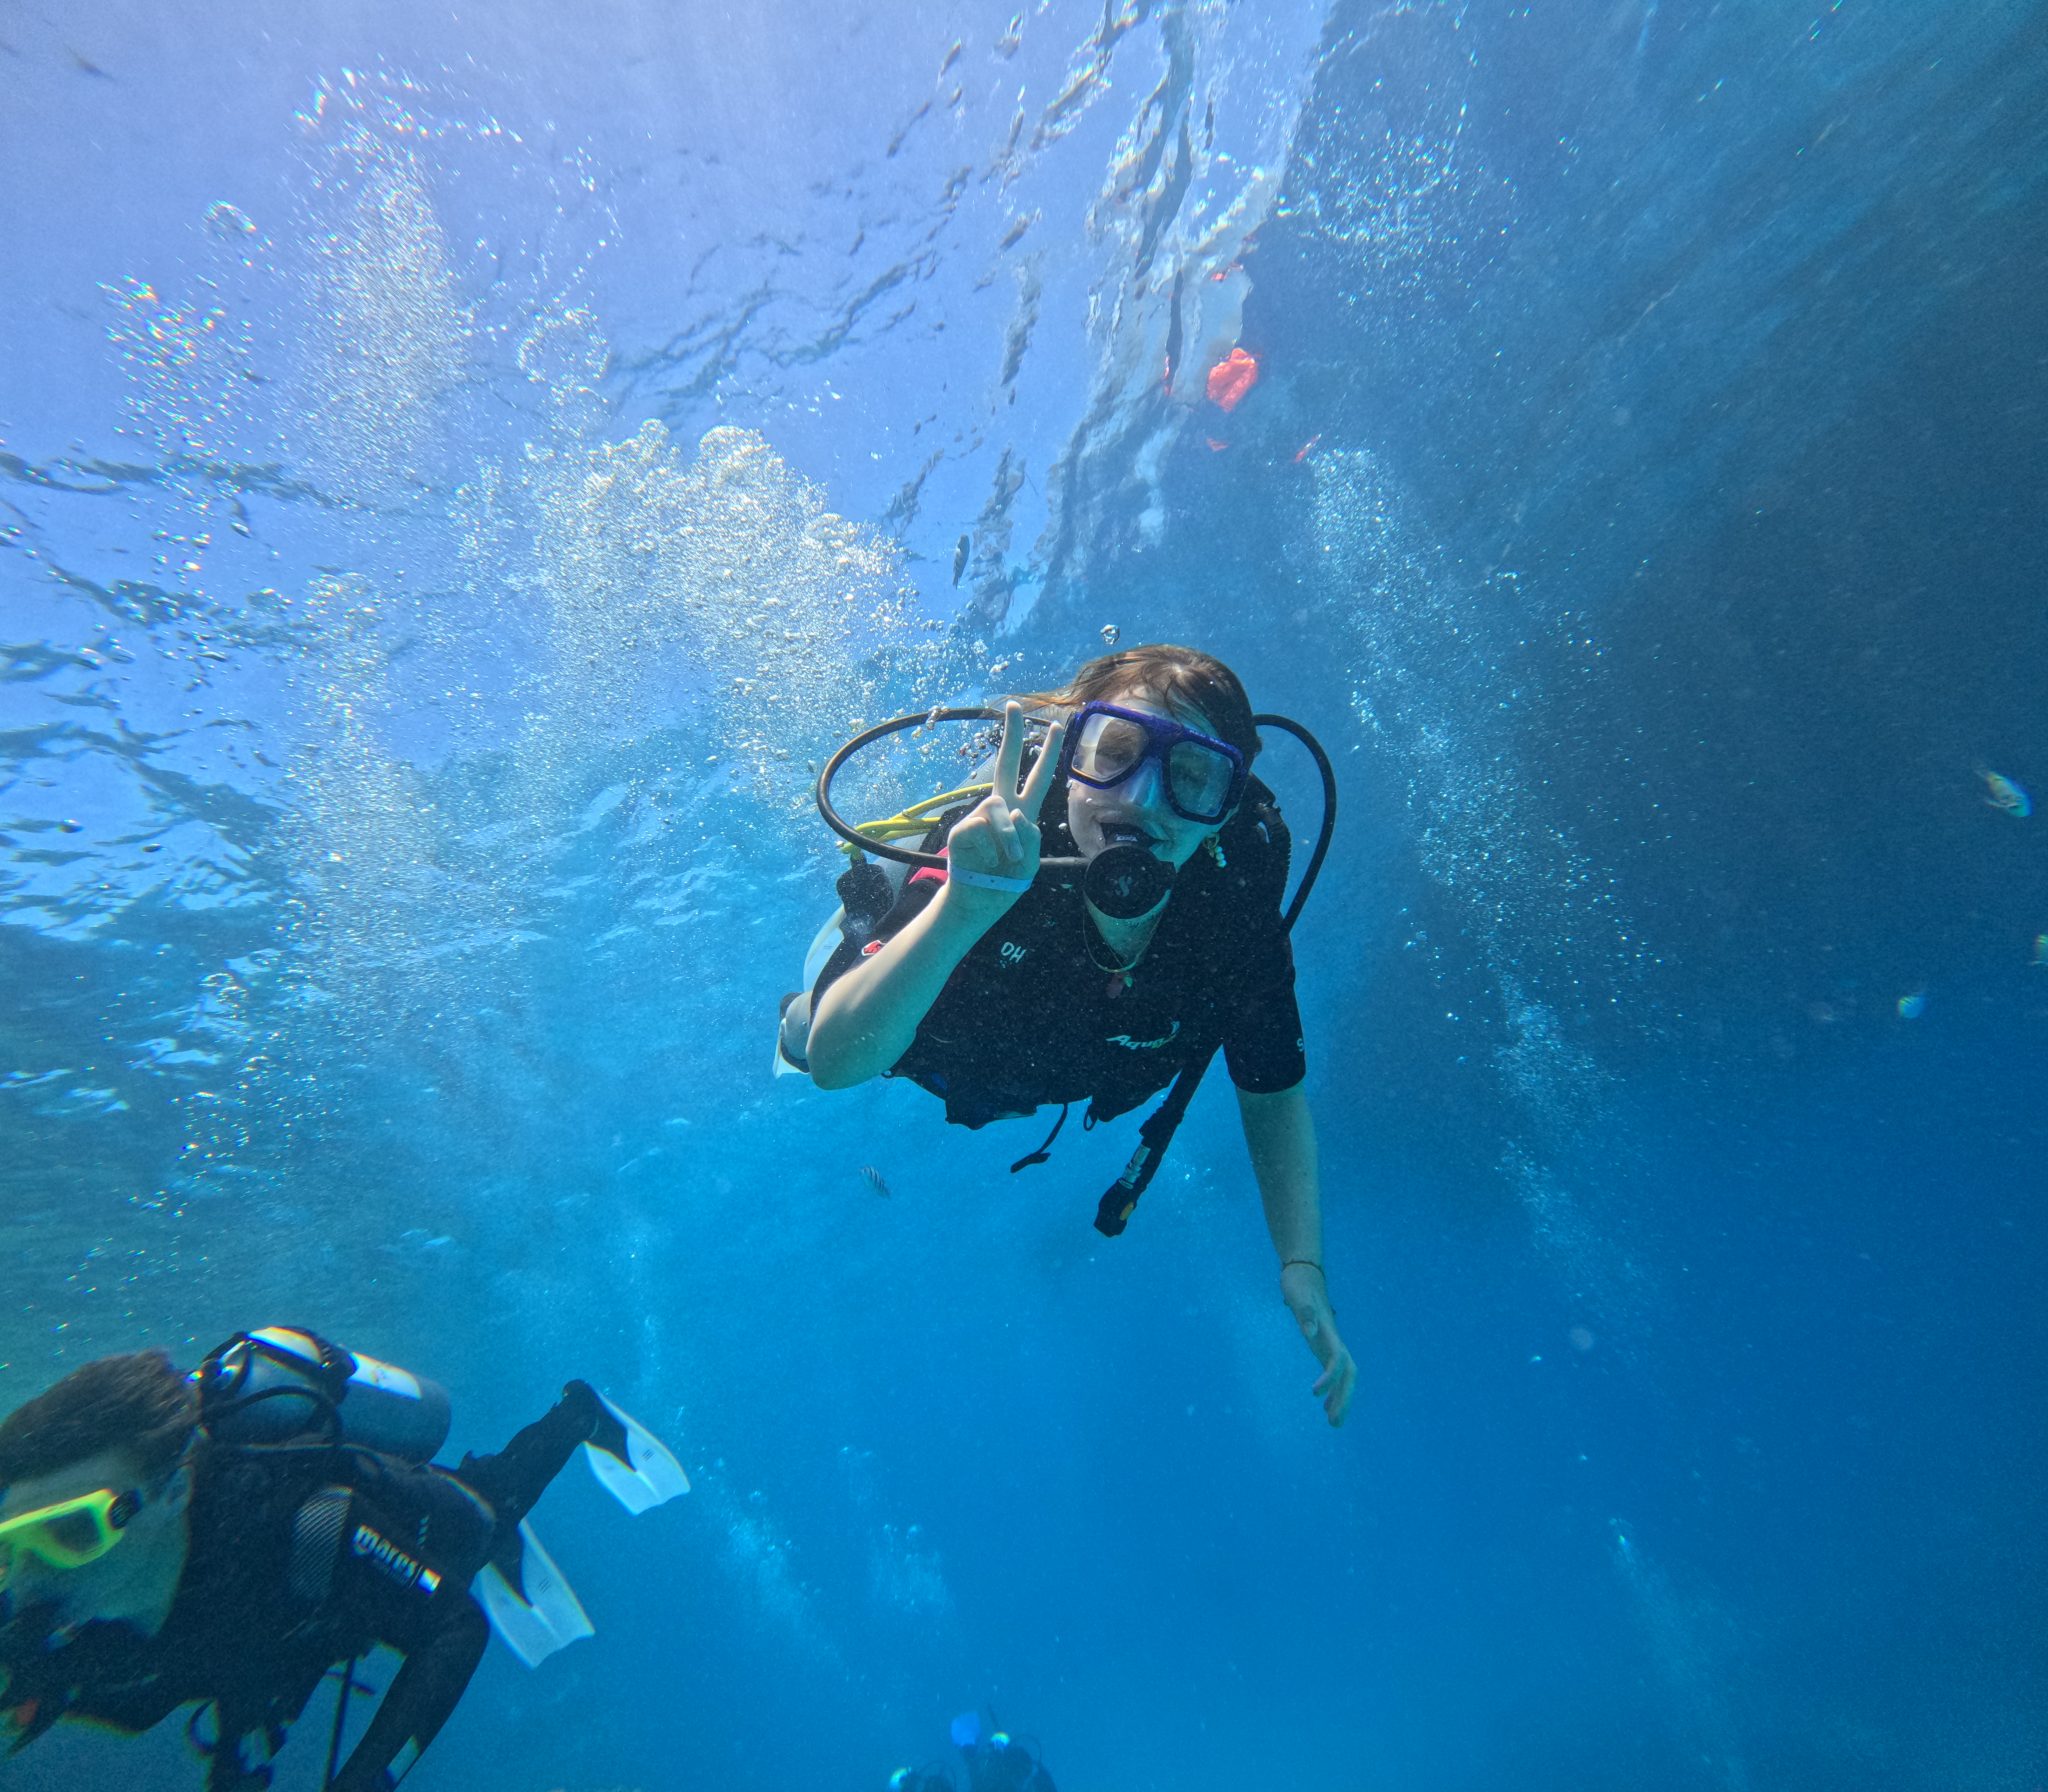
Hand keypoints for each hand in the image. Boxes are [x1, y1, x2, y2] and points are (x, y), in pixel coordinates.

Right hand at [941, 701, 1065, 911]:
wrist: (980, 902)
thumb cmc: (1007, 880)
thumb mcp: (1031, 861)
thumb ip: (1030, 835)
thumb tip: (1010, 813)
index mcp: (1022, 812)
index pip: (1037, 777)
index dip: (1047, 752)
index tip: (1054, 724)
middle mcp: (1001, 807)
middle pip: (1007, 764)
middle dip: (1012, 734)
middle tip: (1014, 704)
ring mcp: (980, 816)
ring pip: (998, 807)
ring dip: (1009, 838)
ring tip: (1010, 859)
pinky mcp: (962, 829)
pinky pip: (982, 828)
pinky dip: (992, 849)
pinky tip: (987, 861)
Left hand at [1281, 1260, 1356, 1426]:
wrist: (1304, 1271)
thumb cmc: (1299, 1283)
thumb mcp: (1297, 1295)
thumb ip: (1304, 1313)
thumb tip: (1310, 1332)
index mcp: (1329, 1331)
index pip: (1337, 1360)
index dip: (1329, 1378)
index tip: (1313, 1394)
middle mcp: (1333, 1340)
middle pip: (1349, 1374)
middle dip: (1344, 1398)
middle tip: (1334, 1424)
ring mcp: (1330, 1343)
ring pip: (1345, 1376)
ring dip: (1341, 1398)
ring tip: (1334, 1423)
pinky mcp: (1323, 1344)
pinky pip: (1334, 1372)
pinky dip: (1331, 1388)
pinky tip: (1324, 1403)